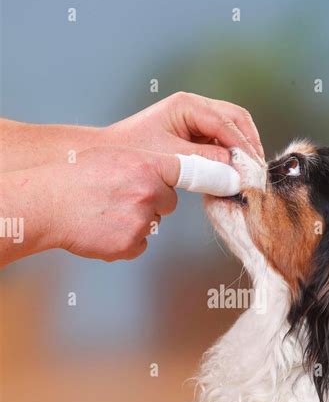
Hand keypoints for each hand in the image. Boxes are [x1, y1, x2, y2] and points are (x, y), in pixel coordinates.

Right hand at [1, 147, 179, 263]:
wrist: (48, 204)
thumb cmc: (75, 177)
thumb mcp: (112, 156)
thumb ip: (143, 164)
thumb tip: (163, 176)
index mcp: (146, 165)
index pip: (185, 171)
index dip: (186, 178)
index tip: (207, 181)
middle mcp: (148, 192)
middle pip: (169, 202)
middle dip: (153, 202)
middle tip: (123, 198)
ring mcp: (140, 220)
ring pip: (152, 224)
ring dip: (136, 222)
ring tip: (105, 212)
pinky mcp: (130, 245)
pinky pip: (139, 245)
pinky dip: (125, 241)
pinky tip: (104, 230)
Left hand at [106, 91, 264, 163]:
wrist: (109, 155)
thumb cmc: (133, 152)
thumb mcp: (171, 157)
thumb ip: (205, 161)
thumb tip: (234, 171)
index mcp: (187, 105)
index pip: (227, 122)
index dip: (244, 146)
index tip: (253, 168)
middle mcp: (195, 107)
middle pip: (237, 119)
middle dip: (249, 144)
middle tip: (257, 171)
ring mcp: (196, 120)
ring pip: (233, 129)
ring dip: (242, 150)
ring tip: (248, 173)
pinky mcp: (195, 135)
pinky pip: (221, 142)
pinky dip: (231, 156)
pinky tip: (234, 173)